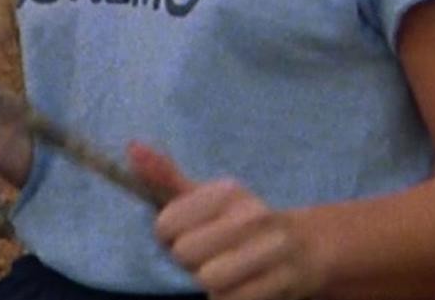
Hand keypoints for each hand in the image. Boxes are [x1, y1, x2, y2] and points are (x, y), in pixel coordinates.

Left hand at [130, 143, 326, 299]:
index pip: (167, 223)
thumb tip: (132, 148)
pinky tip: (237, 289)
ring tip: (220, 274)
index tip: (182, 235)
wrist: (303, 250)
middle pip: (186, 254)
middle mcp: (253, 215)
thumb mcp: (203, 197)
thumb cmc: (237, 223)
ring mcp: (272, 250)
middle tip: (204, 258)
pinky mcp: (283, 283)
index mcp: (227, 191)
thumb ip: (164, 177)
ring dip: (207, 285)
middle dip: (188, 262)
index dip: (167, 237)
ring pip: (209, 280)